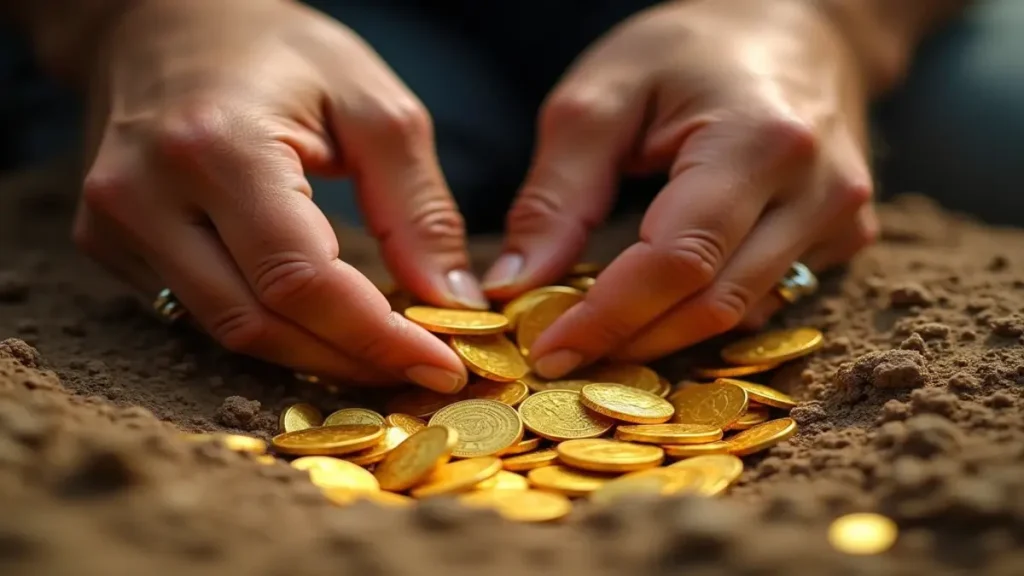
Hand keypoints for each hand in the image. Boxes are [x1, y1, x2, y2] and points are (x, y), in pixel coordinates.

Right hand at [72, 0, 479, 391]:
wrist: (165, 20)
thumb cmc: (280, 51)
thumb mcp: (374, 108)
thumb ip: (417, 209)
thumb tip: (452, 302)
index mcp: (218, 146)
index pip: (303, 280)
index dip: (376, 337)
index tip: (443, 366)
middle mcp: (146, 193)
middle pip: (261, 322)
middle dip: (351, 358)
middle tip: (419, 366)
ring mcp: (114, 223)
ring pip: (227, 332)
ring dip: (312, 354)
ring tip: (378, 350)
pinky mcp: (104, 242)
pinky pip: (196, 314)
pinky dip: (268, 328)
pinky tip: (319, 322)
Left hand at [482, 0, 876, 375]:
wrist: (797, 25)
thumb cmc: (690, 48)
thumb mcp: (603, 97)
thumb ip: (557, 195)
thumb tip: (514, 288)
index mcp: (758, 141)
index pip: (679, 261)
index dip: (609, 317)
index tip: (548, 351)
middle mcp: (817, 190)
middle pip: (714, 304)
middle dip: (630, 340)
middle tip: (563, 354)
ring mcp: (842, 219)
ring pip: (742, 316)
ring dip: (664, 336)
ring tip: (602, 329)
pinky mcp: (846, 238)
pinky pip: (767, 300)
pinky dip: (703, 314)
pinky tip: (658, 306)